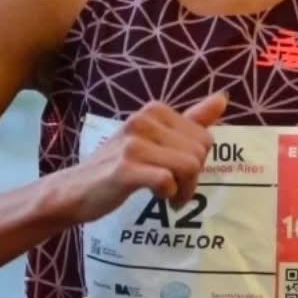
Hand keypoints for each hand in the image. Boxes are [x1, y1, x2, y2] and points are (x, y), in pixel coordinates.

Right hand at [54, 94, 227, 225]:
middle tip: (175, 189)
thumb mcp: (154, 138)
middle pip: (199, 152)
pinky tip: (158, 198)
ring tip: (169, 197)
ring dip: (184, 190)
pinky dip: (169, 195)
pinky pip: (167, 181)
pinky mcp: (125, 169)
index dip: (197, 161)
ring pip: (189, 166)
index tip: (180, 173)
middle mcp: (144, 121)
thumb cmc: (118, 165)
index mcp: (154, 110)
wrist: (74, 190)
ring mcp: (133, 144)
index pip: (204, 136)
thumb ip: (190, 119)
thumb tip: (223, 99)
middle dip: (193, 177)